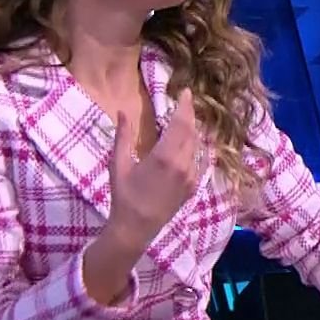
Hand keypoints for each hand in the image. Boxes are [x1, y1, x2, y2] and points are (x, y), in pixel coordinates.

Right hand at [107, 88, 202, 246]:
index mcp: (165, 156)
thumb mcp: (119, 163)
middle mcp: (183, 165)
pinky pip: (199, 161)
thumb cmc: (124, 195)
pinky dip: (197, 148)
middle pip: (192, 132)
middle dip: (189, 115)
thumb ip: (123, 136)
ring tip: (185, 120)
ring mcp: (191, 177)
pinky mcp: (193, 186)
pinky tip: (192, 143)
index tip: (187, 92)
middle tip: (186, 101)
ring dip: (192, 131)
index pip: (181, 124)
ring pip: (197, 146)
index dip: (185, 106)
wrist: (136, 227)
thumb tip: (123, 111)